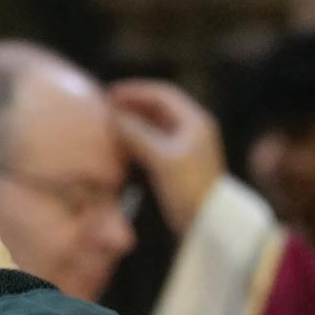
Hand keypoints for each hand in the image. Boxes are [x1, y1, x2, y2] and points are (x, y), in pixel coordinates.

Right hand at [109, 80, 225, 234]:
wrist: (208, 223)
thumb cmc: (189, 188)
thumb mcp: (162, 159)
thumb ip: (137, 135)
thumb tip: (114, 117)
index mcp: (194, 121)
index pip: (162, 94)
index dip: (135, 91)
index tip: (110, 95)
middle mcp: (192, 129)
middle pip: (158, 108)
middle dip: (132, 106)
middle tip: (106, 108)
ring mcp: (185, 147)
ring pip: (155, 126)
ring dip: (133, 123)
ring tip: (110, 125)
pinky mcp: (178, 164)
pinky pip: (154, 143)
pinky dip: (137, 140)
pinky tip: (121, 145)